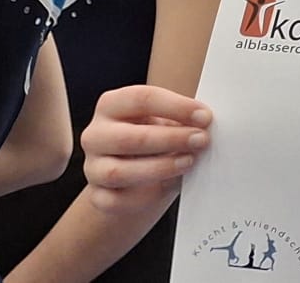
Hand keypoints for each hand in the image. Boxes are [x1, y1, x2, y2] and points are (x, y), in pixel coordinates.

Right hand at [82, 85, 210, 212]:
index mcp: (112, 105)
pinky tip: (169, 185)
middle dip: (170, 139)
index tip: (205, 117)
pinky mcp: (97, 196)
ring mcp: (92, 167)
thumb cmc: (158, 140)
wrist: (139, 179)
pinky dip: (146, 196)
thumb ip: (184, 119)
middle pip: (128, 137)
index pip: (141, 99)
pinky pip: (116, 200)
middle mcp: (96, 134)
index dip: (176, 107)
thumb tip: (207, 122)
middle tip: (201, 140)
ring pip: (118, 171)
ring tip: (189, 161)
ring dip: (159, 167)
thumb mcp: (168, 122)